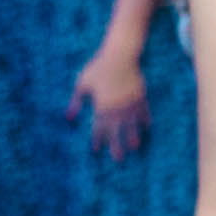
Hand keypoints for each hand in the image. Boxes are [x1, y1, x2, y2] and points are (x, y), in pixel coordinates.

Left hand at [68, 44, 149, 159]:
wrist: (120, 55)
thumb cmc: (98, 67)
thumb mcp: (82, 84)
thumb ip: (76, 101)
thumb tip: (68, 117)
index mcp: (102, 106)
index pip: (99, 128)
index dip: (97, 140)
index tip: (96, 150)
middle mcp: (117, 108)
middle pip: (117, 131)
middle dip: (117, 146)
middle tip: (119, 159)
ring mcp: (130, 103)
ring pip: (132, 124)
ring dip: (134, 136)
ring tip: (135, 147)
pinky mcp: (140, 96)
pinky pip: (143, 111)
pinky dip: (145, 119)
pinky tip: (146, 127)